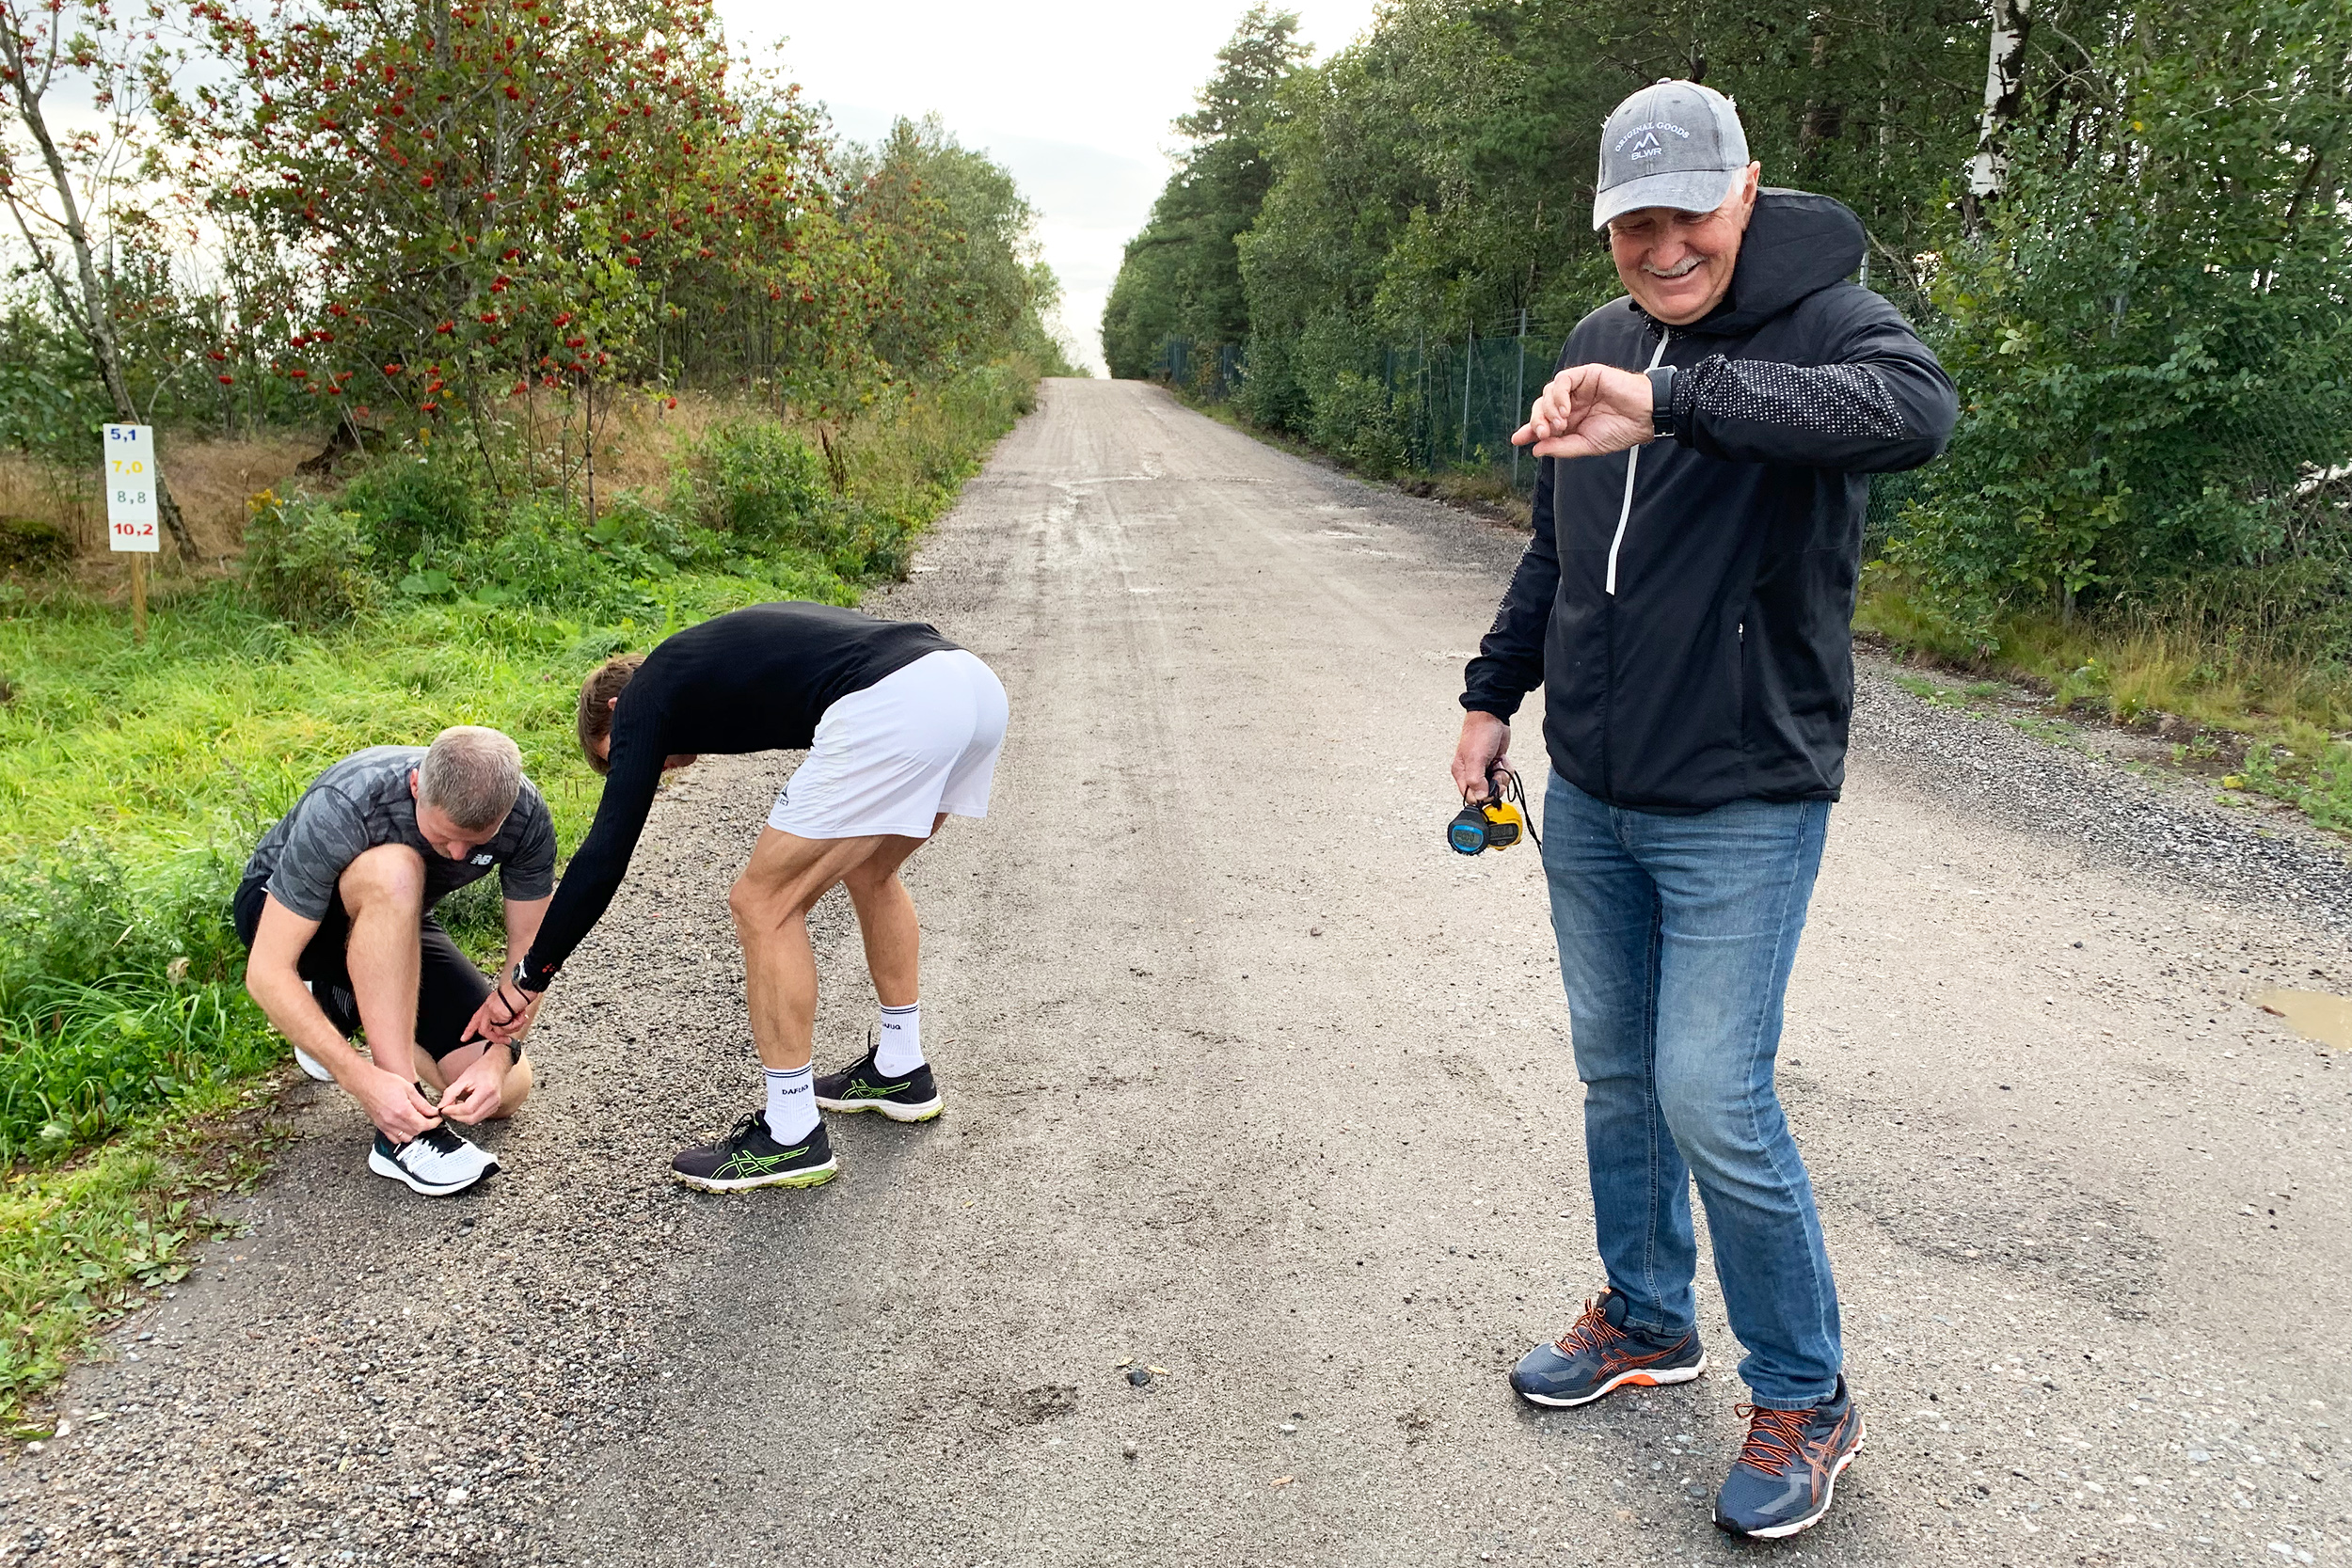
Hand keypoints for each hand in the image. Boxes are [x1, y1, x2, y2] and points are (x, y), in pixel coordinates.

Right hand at [353, 1064, 441, 1142]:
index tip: (437, 1119)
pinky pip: (393, 1138)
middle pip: (415, 1132)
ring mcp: (385, 1125)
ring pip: (405, 1138)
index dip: (433, 1123)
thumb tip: (432, 1111)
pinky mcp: (379, 1125)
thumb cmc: (384, 1082)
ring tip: (416, 1122)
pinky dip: (401, 1135)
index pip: (423, 1125)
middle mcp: (393, 1121)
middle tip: (428, 1118)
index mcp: (403, 1111)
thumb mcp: (408, 1088)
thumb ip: (422, 1103)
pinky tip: (404, 1126)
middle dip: (425, 1126)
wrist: (365, 1082)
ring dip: (413, 1132)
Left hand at [439, 1046, 509, 1124]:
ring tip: (455, 1107)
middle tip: (447, 1109)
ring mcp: (495, 1105)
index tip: (444, 1109)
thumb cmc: (481, 1069)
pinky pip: (479, 1118)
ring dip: (462, 1117)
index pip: (468, 1108)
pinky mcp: (494, 1108)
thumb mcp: (462, 1078)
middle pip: (472, 1118)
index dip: (453, 1111)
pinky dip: (468, 1116)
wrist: (495, 1066)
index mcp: (486, 1090)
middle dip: (456, 1116)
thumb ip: (450, 1093)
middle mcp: (493, 1100)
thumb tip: (442, 1106)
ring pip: (475, 1120)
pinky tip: (463, 1108)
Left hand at [463, 969, 538, 1045]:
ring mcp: (490, 1011)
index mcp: (490, 1003)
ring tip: (520, 1018)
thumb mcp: (510, 1005)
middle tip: (507, 1040)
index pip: (476, 1019)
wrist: (524, 986)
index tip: (464, 1038)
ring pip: (496, 1031)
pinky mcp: (496, 1015)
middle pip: (484, 1030)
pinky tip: (520, 1016)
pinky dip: (515, 1025)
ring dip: (512, 1028)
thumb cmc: (521, 991)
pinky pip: (504, 1029)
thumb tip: (506, 1029)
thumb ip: (505, 1015)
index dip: (469, 1030)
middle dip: (497, 1038)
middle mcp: (488, 1007)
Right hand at [1452, 711, 1511, 802]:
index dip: (1483, 796)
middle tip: (1495, 771)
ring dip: (1502, 775)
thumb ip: (1476, 780)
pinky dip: (1506, 768)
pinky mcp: (1495, 765)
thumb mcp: (1475, 758)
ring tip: (1498, 762)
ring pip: (1497, 785)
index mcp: (1462, 774)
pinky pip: (1504, 776)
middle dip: (1496, 784)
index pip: (1471, 797)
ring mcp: (1485, 769)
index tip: (1491, 788)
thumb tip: (1480, 798)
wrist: (1493, 716)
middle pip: (1486, 793)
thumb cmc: (1480, 733)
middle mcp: (1472, 773)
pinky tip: (1502, 759)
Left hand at [1511, 364, 1653, 459]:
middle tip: (1542, 433)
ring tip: (1560, 423)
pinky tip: (1565, 409)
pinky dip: (1558, 394)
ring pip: (1548, 392)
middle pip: (1541, 407)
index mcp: (1572, 420)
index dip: (1528, 430)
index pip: (1543, 423)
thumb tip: (1535, 449)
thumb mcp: (1587, 445)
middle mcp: (1572, 402)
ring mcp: (1578, 388)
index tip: (1516, 440)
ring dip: (1548, 409)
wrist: (1645, 416)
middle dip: (1536, 421)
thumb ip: (1561, 447)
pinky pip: (1563, 379)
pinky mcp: (1586, 374)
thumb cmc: (1622, 430)